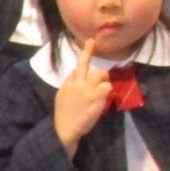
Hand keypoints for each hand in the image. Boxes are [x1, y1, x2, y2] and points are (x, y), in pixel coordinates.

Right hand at [52, 38, 111, 154]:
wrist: (64, 128)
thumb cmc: (64, 114)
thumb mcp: (61, 96)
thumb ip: (69, 84)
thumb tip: (77, 73)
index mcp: (68, 83)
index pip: (78, 66)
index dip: (86, 53)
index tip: (91, 41)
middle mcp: (77, 83)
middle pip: (88, 66)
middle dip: (95, 64)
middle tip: (100, 77)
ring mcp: (87, 90)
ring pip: (101, 75)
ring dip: (103, 81)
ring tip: (102, 92)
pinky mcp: (96, 98)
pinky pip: (107, 87)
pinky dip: (108, 91)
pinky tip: (104, 98)